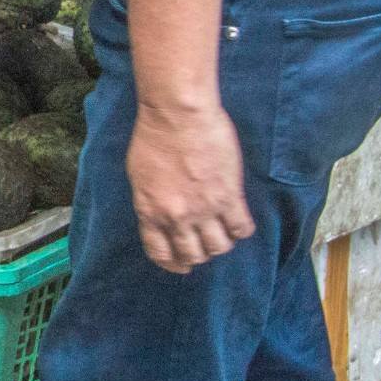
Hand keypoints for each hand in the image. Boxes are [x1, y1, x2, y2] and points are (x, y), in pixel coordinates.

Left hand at [126, 102, 254, 272]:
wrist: (177, 114)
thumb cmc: (153, 136)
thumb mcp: (139, 175)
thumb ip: (150, 200)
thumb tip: (160, 216)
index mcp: (149, 212)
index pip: (160, 253)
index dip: (172, 263)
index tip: (180, 265)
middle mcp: (176, 217)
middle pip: (193, 255)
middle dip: (198, 254)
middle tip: (204, 244)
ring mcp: (204, 209)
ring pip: (219, 247)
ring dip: (221, 244)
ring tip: (222, 232)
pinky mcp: (229, 197)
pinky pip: (241, 228)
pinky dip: (241, 230)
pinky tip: (238, 220)